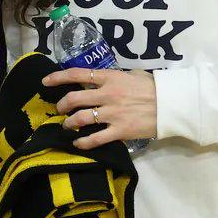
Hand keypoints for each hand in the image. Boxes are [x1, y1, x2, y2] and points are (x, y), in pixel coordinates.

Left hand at [42, 68, 157, 149]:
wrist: (172, 104)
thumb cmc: (154, 87)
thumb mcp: (133, 74)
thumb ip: (115, 76)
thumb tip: (102, 78)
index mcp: (110, 77)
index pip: (77, 74)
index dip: (58, 77)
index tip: (45, 82)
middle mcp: (107, 94)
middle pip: (74, 99)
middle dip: (62, 105)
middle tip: (59, 109)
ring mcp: (112, 113)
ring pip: (80, 119)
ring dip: (69, 123)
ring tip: (67, 125)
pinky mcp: (120, 131)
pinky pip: (95, 138)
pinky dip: (82, 142)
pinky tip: (77, 142)